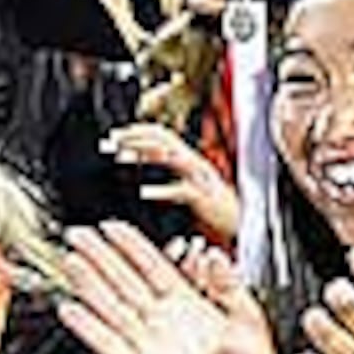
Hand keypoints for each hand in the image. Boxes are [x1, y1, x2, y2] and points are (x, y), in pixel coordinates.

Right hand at [56, 222, 278, 353]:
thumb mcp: (249, 320)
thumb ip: (230, 287)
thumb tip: (216, 256)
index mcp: (189, 303)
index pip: (153, 266)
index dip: (132, 245)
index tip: (111, 226)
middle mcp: (163, 320)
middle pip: (124, 280)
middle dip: (100, 257)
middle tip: (78, 235)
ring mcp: (148, 343)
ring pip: (112, 307)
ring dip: (90, 285)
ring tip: (70, 262)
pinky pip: (109, 344)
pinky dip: (89, 328)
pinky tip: (72, 310)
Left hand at [104, 122, 240, 243]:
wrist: (242, 223)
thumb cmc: (213, 207)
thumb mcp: (190, 183)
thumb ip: (171, 170)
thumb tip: (142, 160)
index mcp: (191, 158)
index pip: (163, 133)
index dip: (139, 130)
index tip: (115, 134)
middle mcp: (195, 163)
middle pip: (164, 140)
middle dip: (136, 138)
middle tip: (111, 141)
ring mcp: (200, 178)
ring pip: (171, 157)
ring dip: (144, 154)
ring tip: (121, 157)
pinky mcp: (203, 197)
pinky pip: (180, 190)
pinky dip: (160, 190)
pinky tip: (143, 193)